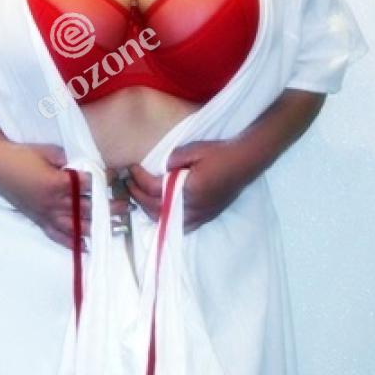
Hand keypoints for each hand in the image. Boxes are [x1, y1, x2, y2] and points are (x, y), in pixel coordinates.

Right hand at [0, 143, 130, 252]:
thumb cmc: (20, 155)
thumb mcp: (48, 151)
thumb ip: (69, 159)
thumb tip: (86, 163)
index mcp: (58, 183)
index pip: (90, 184)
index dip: (107, 180)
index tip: (118, 176)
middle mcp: (54, 203)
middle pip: (89, 208)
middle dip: (111, 208)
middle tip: (127, 206)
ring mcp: (47, 215)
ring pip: (78, 226)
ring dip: (99, 227)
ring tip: (117, 227)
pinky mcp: (39, 220)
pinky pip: (58, 236)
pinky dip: (74, 242)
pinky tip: (87, 246)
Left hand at [126, 138, 256, 233]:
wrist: (245, 162)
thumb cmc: (220, 153)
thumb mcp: (193, 149)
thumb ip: (172, 159)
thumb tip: (158, 168)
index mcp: (188, 189)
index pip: (153, 188)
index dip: (138, 178)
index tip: (132, 167)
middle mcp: (192, 206)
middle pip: (154, 208)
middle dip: (137, 195)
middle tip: (129, 182)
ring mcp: (200, 215)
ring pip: (165, 220)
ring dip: (148, 209)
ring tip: (140, 195)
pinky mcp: (206, 217)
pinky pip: (181, 225)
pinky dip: (166, 220)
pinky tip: (160, 210)